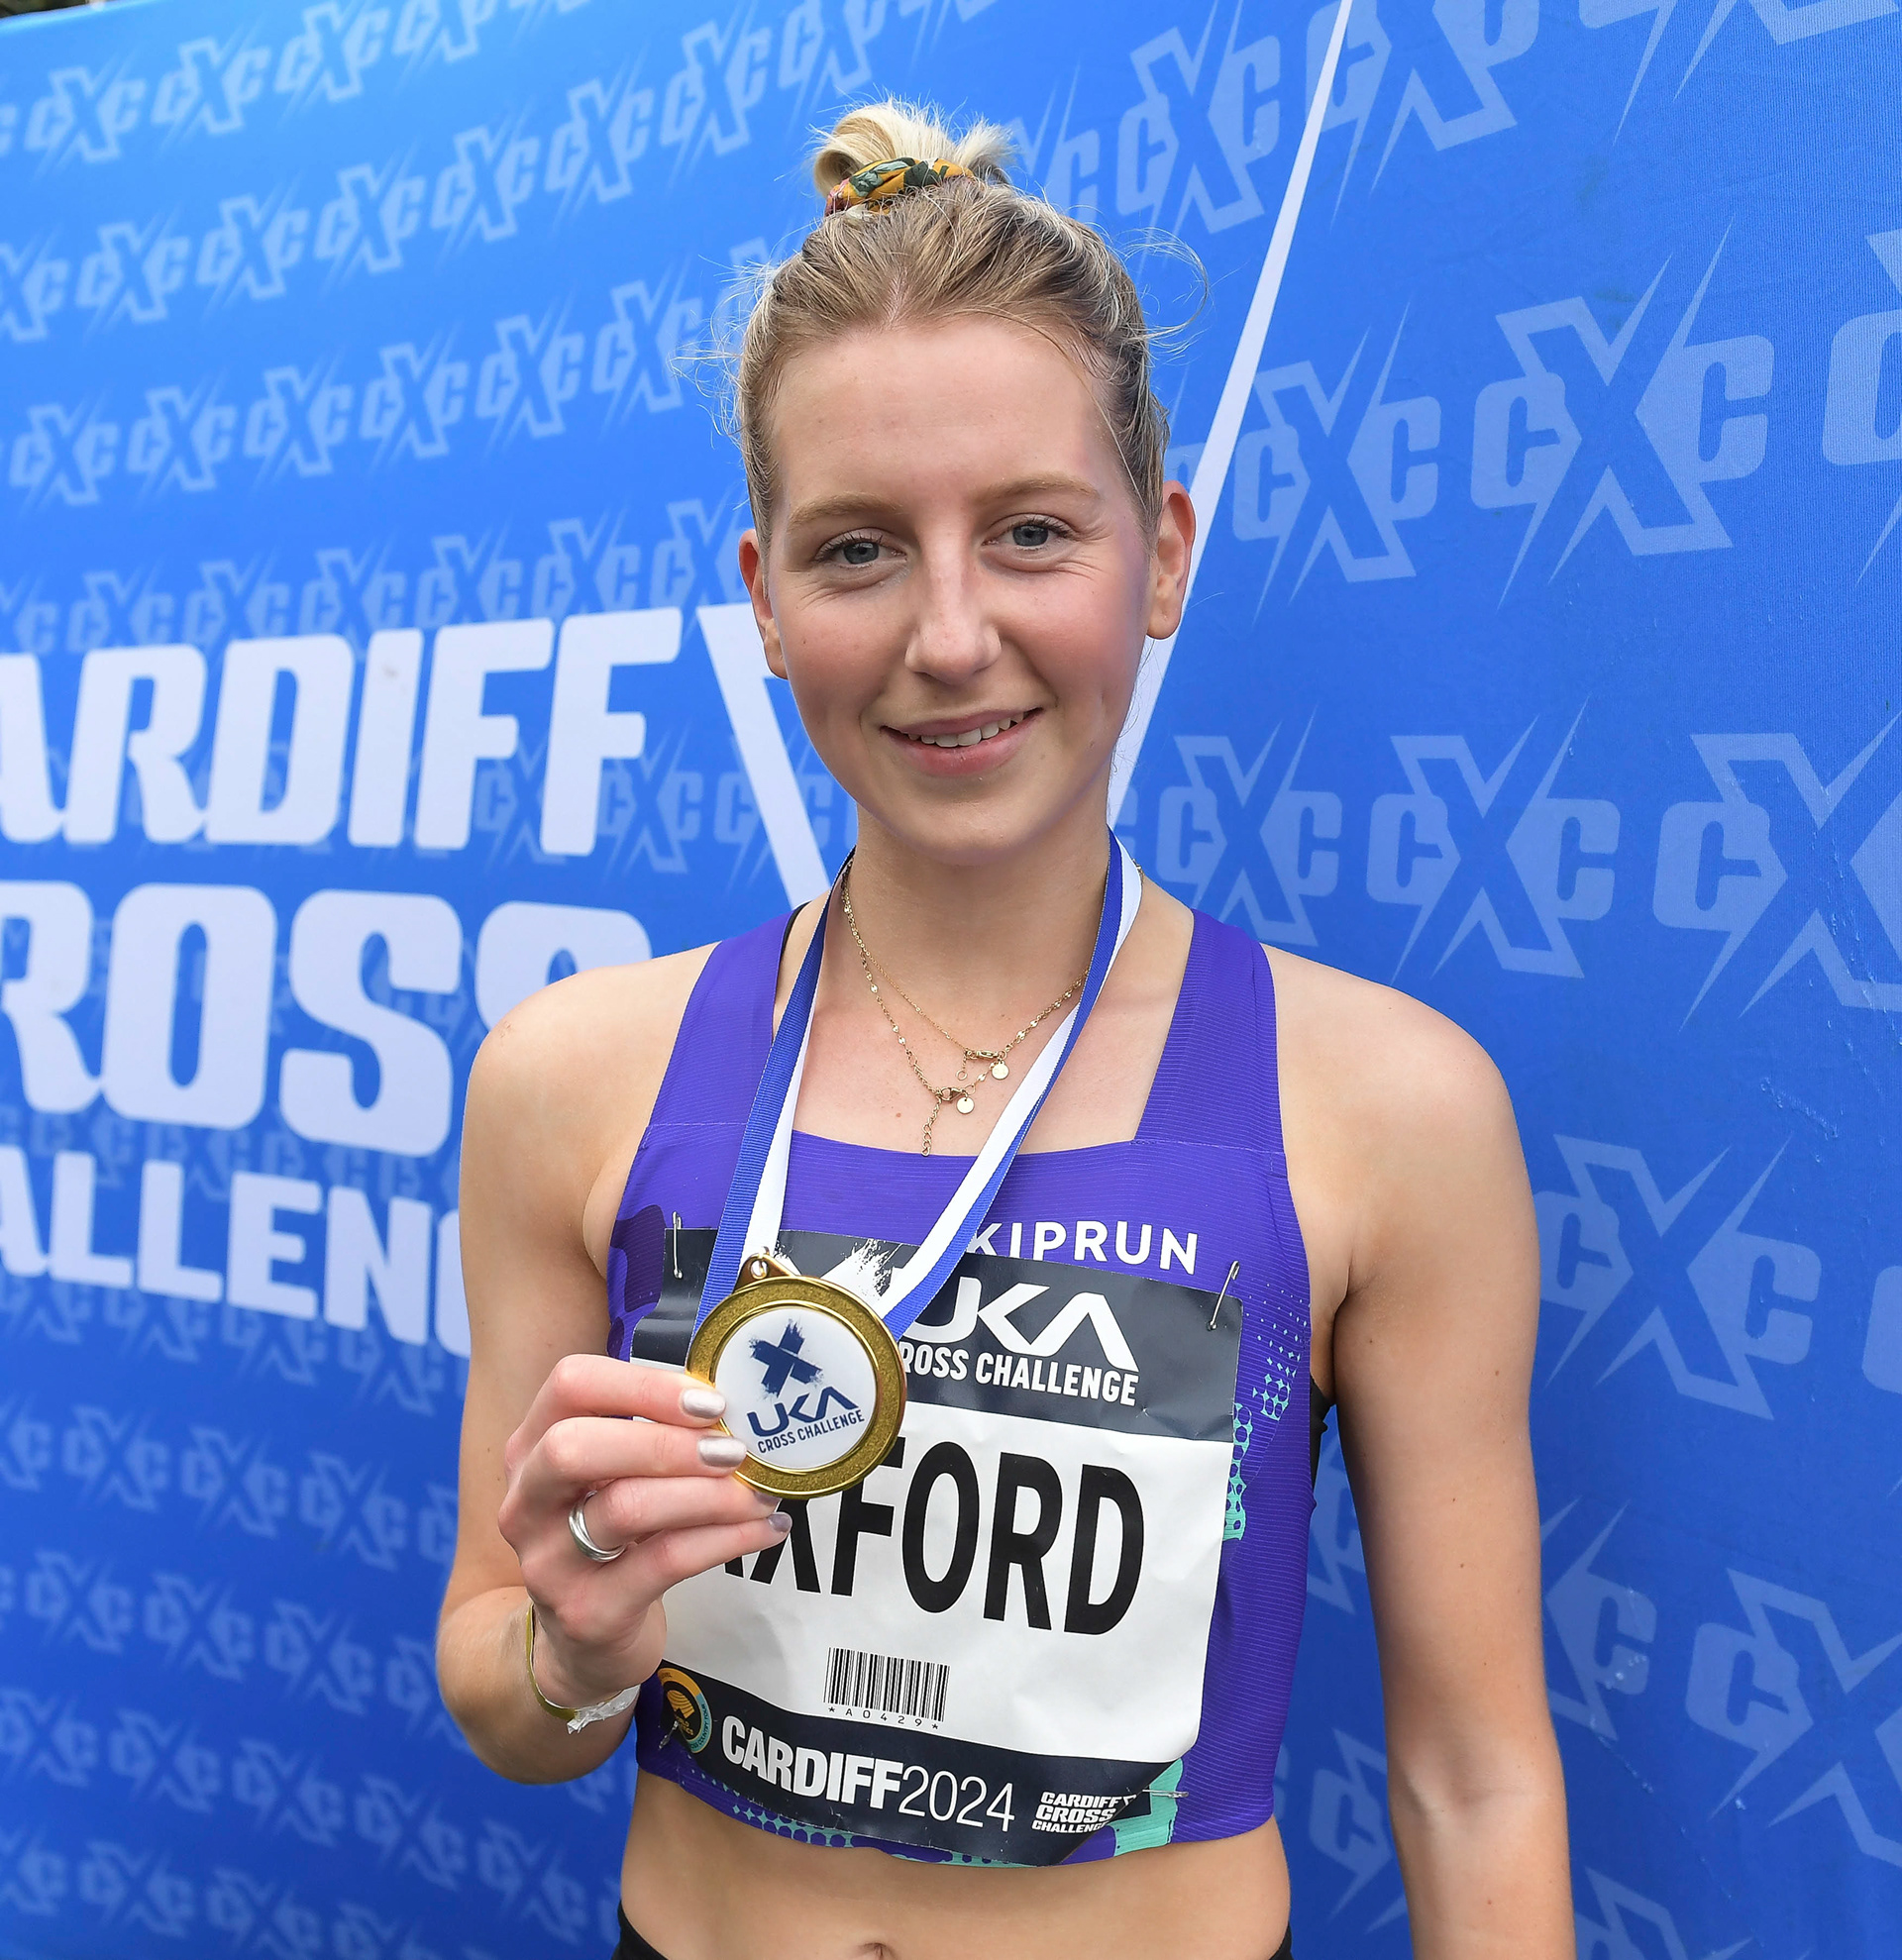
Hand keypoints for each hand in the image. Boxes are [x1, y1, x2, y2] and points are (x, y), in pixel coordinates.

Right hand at [498, 1353, 788, 1707]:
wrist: (580, 1644)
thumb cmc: (608, 1537)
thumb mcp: (611, 1479)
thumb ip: (652, 1434)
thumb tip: (735, 1406)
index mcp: (531, 1447)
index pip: (570, 1384)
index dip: (643, 1385)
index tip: (708, 1402)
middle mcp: (526, 1501)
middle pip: (575, 1446)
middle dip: (664, 1442)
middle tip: (731, 1449)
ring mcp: (549, 1562)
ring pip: (625, 1508)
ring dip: (707, 1494)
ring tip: (757, 1493)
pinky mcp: (588, 1613)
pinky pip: (664, 1562)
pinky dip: (726, 1539)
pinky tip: (765, 1529)